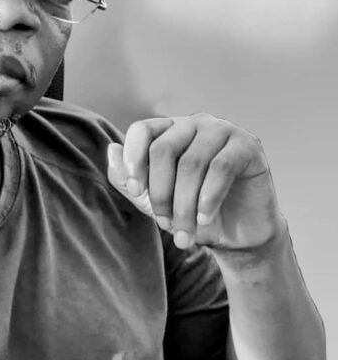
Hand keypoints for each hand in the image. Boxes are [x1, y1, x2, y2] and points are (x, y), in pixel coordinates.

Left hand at [107, 113, 285, 250]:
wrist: (237, 236)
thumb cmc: (190, 213)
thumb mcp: (150, 200)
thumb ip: (126, 178)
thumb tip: (111, 150)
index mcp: (170, 130)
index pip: (141, 130)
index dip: (133, 160)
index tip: (135, 192)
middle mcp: (194, 123)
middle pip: (164, 148)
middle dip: (160, 192)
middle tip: (164, 224)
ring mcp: (223, 130)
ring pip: (191, 162)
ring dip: (184, 204)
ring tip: (185, 233)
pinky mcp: (248, 146)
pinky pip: (221, 167)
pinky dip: (208, 198)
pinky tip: (204, 220)